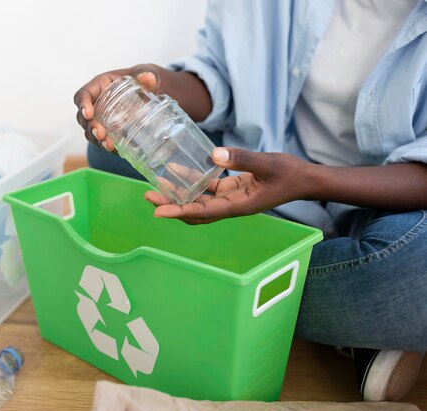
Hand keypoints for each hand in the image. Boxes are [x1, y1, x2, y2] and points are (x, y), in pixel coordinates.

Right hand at [73, 64, 160, 151]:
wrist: (151, 90)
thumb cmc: (141, 78)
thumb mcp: (144, 72)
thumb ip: (146, 73)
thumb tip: (149, 78)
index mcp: (99, 85)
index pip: (83, 95)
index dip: (83, 104)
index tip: (89, 114)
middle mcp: (96, 102)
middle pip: (83, 117)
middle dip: (90, 127)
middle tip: (100, 134)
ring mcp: (100, 118)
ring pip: (90, 131)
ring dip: (96, 140)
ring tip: (109, 146)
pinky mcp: (108, 129)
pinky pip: (102, 139)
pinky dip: (107, 146)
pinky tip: (117, 151)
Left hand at [145, 147, 311, 223]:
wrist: (305, 179)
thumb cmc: (290, 174)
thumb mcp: (268, 163)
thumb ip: (242, 158)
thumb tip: (214, 154)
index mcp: (238, 206)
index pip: (203, 212)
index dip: (179, 211)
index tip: (159, 212)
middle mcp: (231, 206)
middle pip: (194, 211)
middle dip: (171, 205)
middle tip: (148, 197)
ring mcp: (231, 198)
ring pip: (199, 200)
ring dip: (178, 194)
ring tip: (156, 186)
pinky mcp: (233, 189)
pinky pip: (208, 189)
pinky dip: (193, 182)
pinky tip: (178, 171)